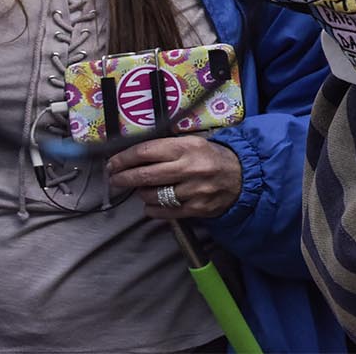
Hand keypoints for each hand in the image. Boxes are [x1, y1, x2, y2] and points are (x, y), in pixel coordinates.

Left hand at [107, 135, 243, 219]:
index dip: (124, 158)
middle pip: (144, 175)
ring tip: (142, 189)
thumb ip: (166, 149)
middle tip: (115, 179)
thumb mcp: (193, 143)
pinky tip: (153, 203)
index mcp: (187, 147)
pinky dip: (152, 208)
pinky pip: (163, 212)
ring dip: (141, 193)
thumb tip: (132, 157)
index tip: (112, 163)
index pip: (146, 151)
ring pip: (152, 195)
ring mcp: (194, 190)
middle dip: (123, 178)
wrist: (243, 176)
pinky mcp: (196, 208)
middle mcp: (190, 168)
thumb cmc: (212, 157)